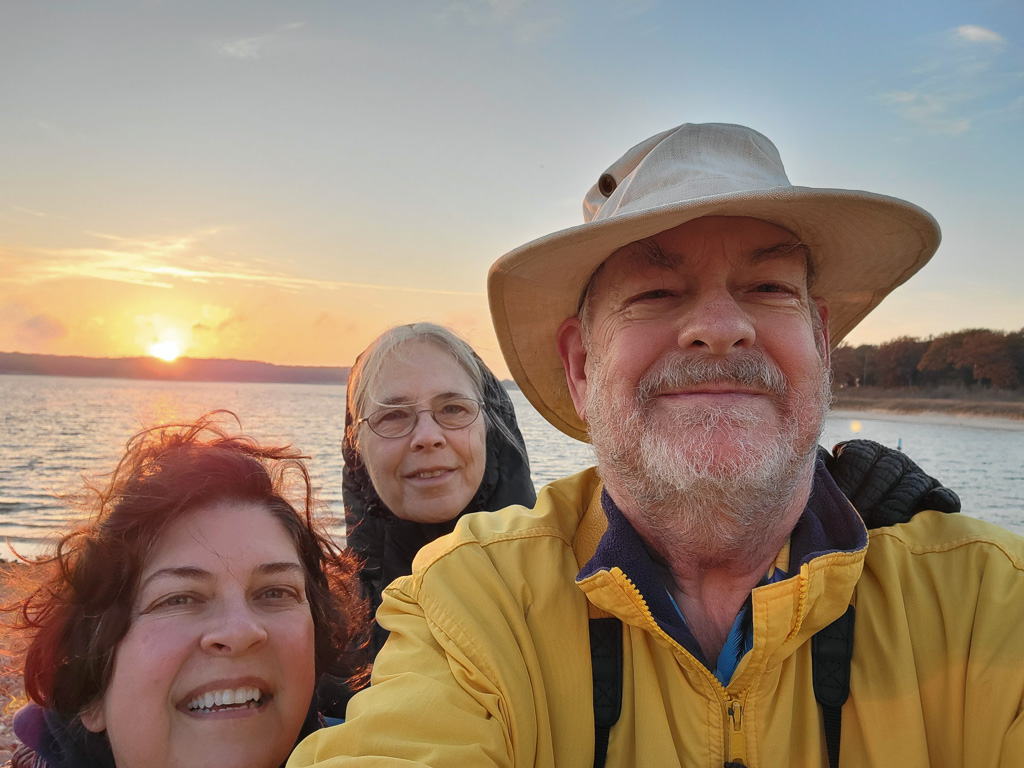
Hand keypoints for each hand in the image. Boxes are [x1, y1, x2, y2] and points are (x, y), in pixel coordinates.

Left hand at [818, 440, 959, 528]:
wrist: (869, 528)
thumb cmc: (839, 506)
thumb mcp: (826, 486)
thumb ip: (818, 474)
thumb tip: (806, 469)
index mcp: (862, 452)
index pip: (857, 456)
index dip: (846, 481)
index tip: (838, 502)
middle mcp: (891, 460)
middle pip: (884, 472)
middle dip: (868, 499)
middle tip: (857, 520)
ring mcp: (916, 477)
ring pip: (911, 486)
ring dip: (896, 507)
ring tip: (882, 526)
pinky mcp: (937, 496)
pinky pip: (943, 496)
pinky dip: (941, 501)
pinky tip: (936, 508)